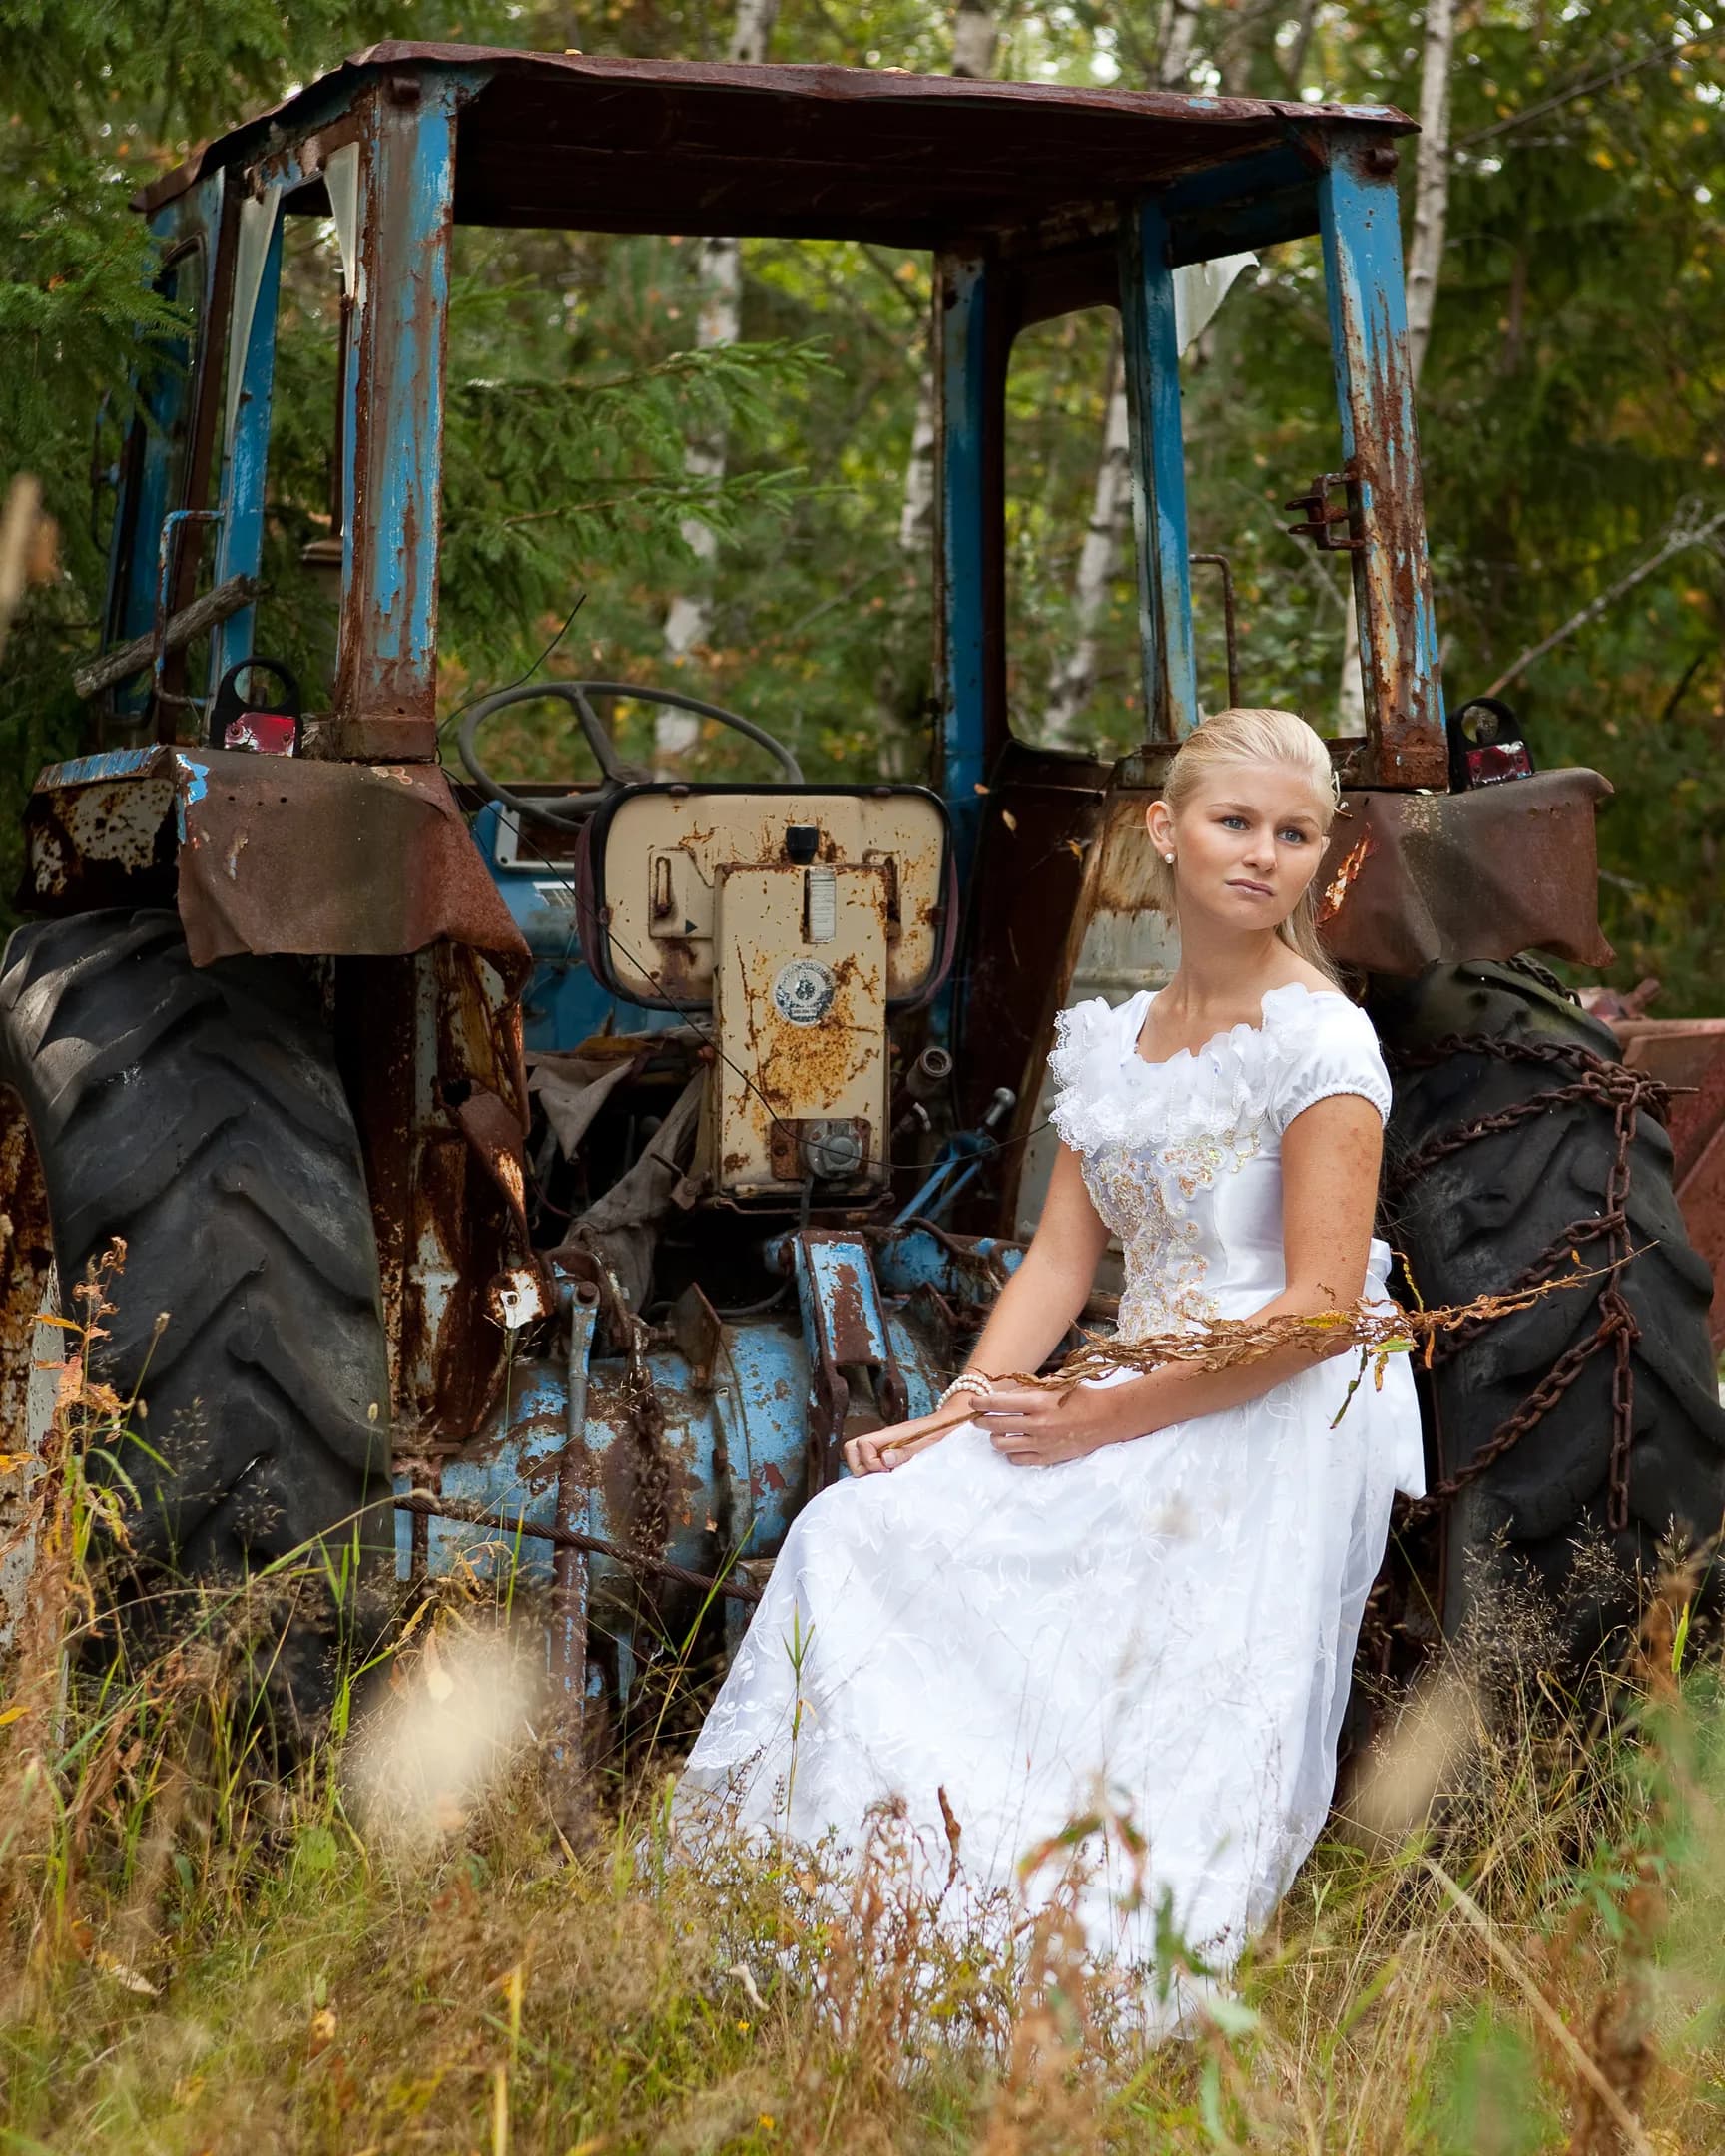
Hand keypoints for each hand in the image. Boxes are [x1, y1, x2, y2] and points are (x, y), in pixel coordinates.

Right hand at [842, 1405, 961, 1476]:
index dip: (869, 1461)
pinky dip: (878, 1471)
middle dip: (860, 1467)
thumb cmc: (945, 1429)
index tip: (887, 1470)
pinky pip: (875, 1460)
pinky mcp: (894, 1452)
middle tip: (882, 1474)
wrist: (956, 1420)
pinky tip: (894, 1476)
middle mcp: (885, 1439)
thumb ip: (907, 1451)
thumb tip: (884, 1459)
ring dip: (868, 1470)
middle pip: (852, 1449)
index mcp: (892, 1434)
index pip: (861, 1444)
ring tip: (888, 1476)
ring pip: (861, 1456)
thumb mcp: (929, 1442)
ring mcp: (888, 1445)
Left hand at [976, 1381, 1126, 1467]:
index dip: (981, 1404)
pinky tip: (1014, 1444)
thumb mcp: (1053, 1386)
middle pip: (995, 1426)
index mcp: (1037, 1403)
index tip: (973, 1404)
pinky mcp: (1047, 1458)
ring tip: (998, 1432)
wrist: (1104, 1419)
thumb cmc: (1079, 1397)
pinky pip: (1017, 1459)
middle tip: (979, 1419)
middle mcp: (1037, 1425)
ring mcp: (1041, 1444)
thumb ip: (1027, 1392)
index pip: (998, 1404)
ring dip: (995, 1438)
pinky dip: (1011, 1452)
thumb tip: (1002, 1397)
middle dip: (981, 1422)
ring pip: (1002, 1445)